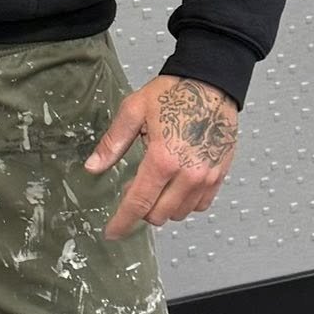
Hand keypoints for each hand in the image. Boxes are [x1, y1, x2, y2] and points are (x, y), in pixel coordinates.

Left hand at [85, 75, 237, 238]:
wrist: (212, 81)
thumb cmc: (175, 92)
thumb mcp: (134, 110)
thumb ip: (113, 143)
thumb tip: (93, 167)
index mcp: (162, 160)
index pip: (138, 204)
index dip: (122, 222)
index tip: (112, 232)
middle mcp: (188, 174)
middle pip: (159, 215)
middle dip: (142, 211)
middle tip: (135, 190)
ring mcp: (207, 177)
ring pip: (180, 214)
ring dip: (164, 207)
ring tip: (158, 184)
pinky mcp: (220, 174)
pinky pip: (201, 204)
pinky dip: (186, 203)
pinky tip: (177, 186)